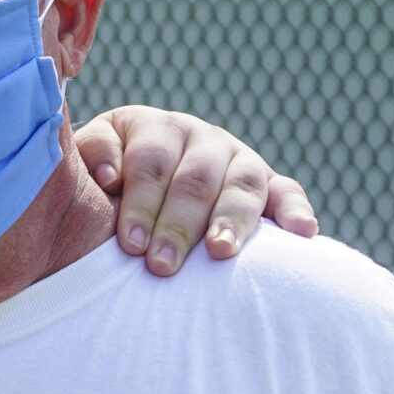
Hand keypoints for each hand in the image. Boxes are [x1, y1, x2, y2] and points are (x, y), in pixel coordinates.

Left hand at [76, 106, 318, 274]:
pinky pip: (287, 193)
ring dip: (232, 220)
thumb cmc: (108, 182)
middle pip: (196, 179)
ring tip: (220, 252)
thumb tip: (107, 175)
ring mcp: (239, 159)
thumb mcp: (91, 160)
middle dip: (178, 224)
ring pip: (242, 185)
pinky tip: (302, 234)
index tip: (130, 244)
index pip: (151, 161)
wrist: (138, 185)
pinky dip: (296, 211)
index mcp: (157, 128)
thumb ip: (92, 155)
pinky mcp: (269, 184)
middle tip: (162, 264)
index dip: (141, 202)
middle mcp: (202, 138)